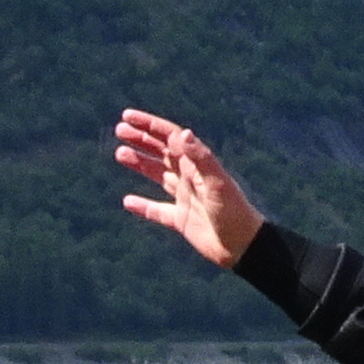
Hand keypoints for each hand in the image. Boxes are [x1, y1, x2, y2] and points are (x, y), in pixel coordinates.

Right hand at [113, 109, 267, 268]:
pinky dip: (143, 206)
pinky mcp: (181, 220)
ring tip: (120, 153)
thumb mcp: (218, 183)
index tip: (127, 116)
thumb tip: (183, 133)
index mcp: (198, 165)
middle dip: (141, 140)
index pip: (170, 138)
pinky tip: (128, 202)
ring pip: (158, 176)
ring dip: (140, 164)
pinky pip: (157, 211)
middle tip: (119, 130)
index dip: (149, 126)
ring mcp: (185, 198)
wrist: (244, 247)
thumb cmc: (235, 212)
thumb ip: (201, 158)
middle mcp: (191, 178)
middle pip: (162, 153)